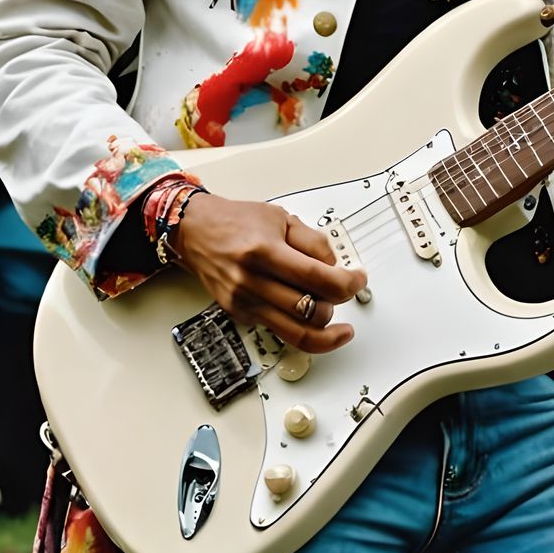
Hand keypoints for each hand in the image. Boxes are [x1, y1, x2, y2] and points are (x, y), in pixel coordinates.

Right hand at [171, 194, 367, 354]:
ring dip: (325, 327)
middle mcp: (252, 281)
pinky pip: (281, 332)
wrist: (196, 231)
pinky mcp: (241, 315)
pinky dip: (301, 328)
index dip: (348, 283)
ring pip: (298, 334)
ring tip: (333, 314)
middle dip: (338, 302)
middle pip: (312, 311)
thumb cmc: (235, 221)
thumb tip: (337, 266)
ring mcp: (245, 302)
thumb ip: (313, 242)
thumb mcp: (281, 218)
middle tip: (344, 290)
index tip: (358, 279)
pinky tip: (309, 317)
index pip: (319, 278)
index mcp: (265, 251)